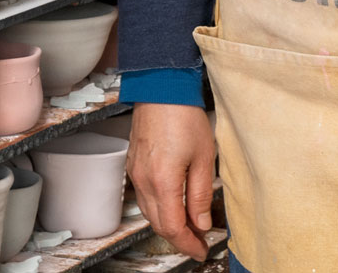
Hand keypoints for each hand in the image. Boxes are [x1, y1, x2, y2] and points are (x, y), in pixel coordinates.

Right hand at [127, 102, 215, 257]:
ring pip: (149, 212)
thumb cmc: (183, 115)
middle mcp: (144, 180)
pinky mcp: (134, 164)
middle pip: (159, 224)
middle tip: (198, 241)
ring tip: (189, 225)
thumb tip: (201, 222)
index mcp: (163, 181)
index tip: (201, 249)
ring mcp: (136, 172)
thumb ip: (201, 194)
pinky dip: (159, 207)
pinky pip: (144, 196)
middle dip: (179, 238)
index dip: (188, 243)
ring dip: (168, 223)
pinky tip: (173, 204)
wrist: (161, 87)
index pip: (173, 227)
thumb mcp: (204, 157)